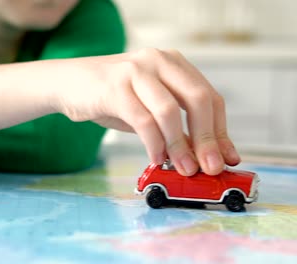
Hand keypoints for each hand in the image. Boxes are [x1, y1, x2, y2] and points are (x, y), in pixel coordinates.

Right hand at [0, 48, 240, 175]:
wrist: (70, 83)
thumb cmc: (116, 98)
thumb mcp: (153, 109)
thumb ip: (180, 127)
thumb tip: (209, 156)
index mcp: (175, 64)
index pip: (210, 97)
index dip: (221, 131)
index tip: (225, 158)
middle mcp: (159, 61)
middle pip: (198, 99)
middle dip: (207, 138)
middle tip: (210, 167)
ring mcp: (136, 71)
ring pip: (171, 111)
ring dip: (181, 145)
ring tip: (184, 169)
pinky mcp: (114, 87)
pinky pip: (143, 120)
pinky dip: (154, 144)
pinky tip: (156, 160)